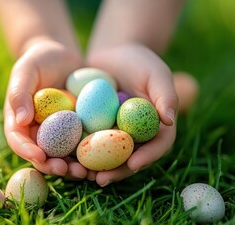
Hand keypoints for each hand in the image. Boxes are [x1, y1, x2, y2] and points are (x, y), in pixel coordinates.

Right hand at [4, 40, 87, 178]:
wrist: (62, 55)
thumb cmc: (39, 59)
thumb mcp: (25, 70)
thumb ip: (20, 93)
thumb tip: (22, 120)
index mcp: (20, 121)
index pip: (18, 140)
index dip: (27, 151)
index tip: (40, 157)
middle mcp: (38, 131)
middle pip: (42, 154)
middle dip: (53, 166)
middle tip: (66, 170)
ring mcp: (58, 132)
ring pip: (63, 155)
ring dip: (74, 166)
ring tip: (87, 172)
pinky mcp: (77, 129)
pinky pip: (82, 143)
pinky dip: (90, 154)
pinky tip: (103, 159)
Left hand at [86, 43, 178, 186]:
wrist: (113, 54)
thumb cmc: (139, 61)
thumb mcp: (157, 74)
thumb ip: (166, 95)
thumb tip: (169, 120)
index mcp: (155, 127)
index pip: (157, 146)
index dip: (147, 157)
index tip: (134, 164)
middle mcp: (135, 135)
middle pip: (129, 159)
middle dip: (116, 171)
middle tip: (101, 179)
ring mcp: (114, 133)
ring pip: (106, 156)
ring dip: (94, 168)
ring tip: (80, 174)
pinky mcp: (94, 128)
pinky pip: (87, 142)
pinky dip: (77, 151)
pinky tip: (65, 157)